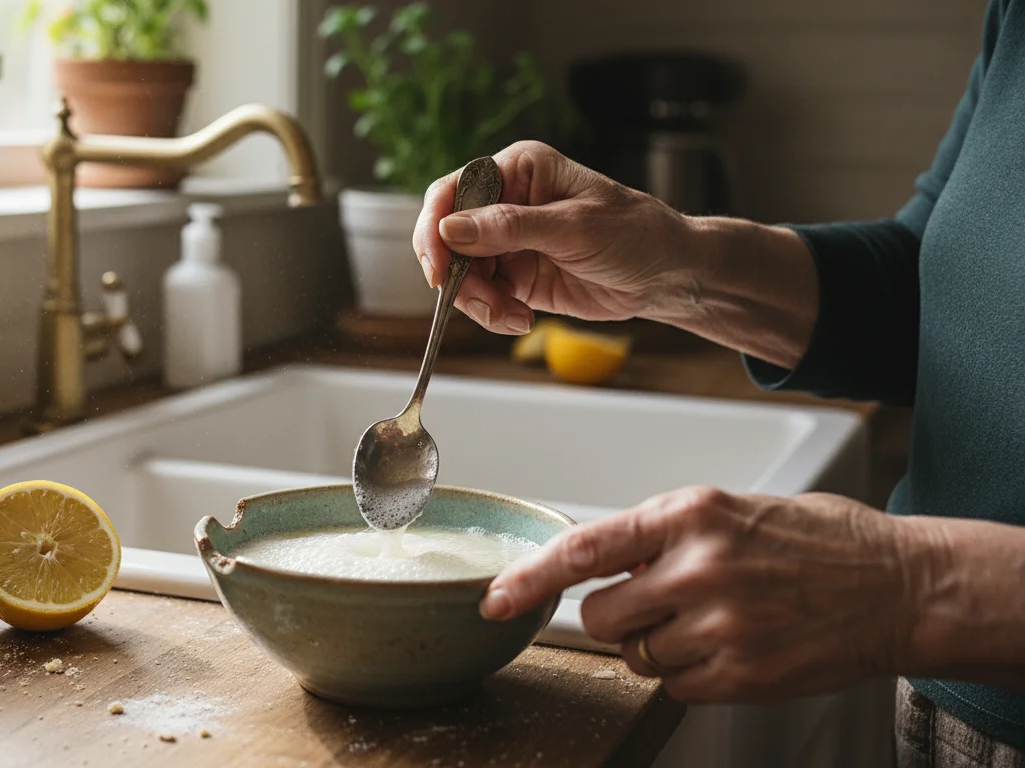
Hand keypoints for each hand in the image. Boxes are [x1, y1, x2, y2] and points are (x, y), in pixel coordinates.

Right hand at [412, 141, 694, 334]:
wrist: (667, 275)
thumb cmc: (635, 233)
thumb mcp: (574, 228)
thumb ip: (510, 227)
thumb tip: (450, 228)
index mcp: (519, 170)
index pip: (453, 191)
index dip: (435, 228)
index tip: (438, 267)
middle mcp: (506, 202)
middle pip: (447, 237)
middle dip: (458, 276)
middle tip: (483, 303)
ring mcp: (508, 241)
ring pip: (461, 273)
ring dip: (478, 301)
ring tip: (511, 317)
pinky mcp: (515, 276)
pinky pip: (483, 297)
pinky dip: (493, 314)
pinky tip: (521, 319)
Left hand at [481, 486, 924, 702]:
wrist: (901, 585)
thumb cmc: (819, 542)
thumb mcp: (733, 510)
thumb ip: (663, 534)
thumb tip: (606, 566)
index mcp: (690, 513)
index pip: (584, 547)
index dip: (529, 578)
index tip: (496, 597)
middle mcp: (699, 566)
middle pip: (600, 616)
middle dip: (615, 618)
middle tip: (660, 604)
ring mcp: (720, 624)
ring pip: (636, 655)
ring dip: (659, 645)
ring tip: (716, 620)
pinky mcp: (741, 674)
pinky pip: (674, 684)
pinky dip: (691, 672)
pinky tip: (735, 645)